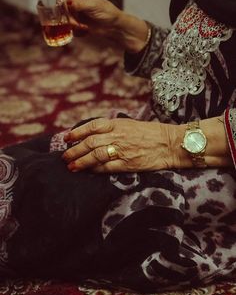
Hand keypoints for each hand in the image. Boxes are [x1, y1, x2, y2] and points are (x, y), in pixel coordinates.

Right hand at [57, 0, 121, 35]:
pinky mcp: (78, 24)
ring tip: (82, 27)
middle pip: (62, 8)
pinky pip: (70, 28)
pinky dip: (76, 30)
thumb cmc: (107, 12)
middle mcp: (75, 3)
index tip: (61, 6)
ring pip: (65, 19)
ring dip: (72, 24)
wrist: (114, 26)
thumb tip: (66, 2)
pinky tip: (85, 30)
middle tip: (75, 23)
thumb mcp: (93, 6)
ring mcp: (76, 14)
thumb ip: (79, 4)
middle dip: (67, 16)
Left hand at [62, 118, 176, 172]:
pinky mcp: (128, 164)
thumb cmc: (151, 133)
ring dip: (81, 162)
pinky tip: (88, 171)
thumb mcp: (131, 124)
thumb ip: (113, 127)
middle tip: (64, 156)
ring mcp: (122, 150)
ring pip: (95, 156)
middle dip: (74, 150)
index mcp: (118, 123)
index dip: (77, 132)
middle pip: (90, 143)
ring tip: (71, 166)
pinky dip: (95, 170)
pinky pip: (107, 167)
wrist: (170, 143)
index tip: (66, 138)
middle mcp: (118, 136)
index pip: (92, 126)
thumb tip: (94, 133)